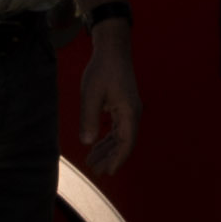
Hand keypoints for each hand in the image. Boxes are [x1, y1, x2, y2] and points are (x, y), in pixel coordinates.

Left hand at [75, 25, 140, 174]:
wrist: (113, 49)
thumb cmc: (102, 69)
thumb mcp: (91, 93)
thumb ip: (89, 118)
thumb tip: (87, 142)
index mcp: (129, 112)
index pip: (126, 142)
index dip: (117, 159)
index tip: (108, 172)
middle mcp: (132, 113)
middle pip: (124, 143)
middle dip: (110, 158)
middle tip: (96, 172)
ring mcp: (129, 110)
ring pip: (120, 137)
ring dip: (108, 150)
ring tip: (93, 162)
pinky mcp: (123, 106)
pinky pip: (117, 128)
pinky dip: (107, 139)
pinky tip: (96, 145)